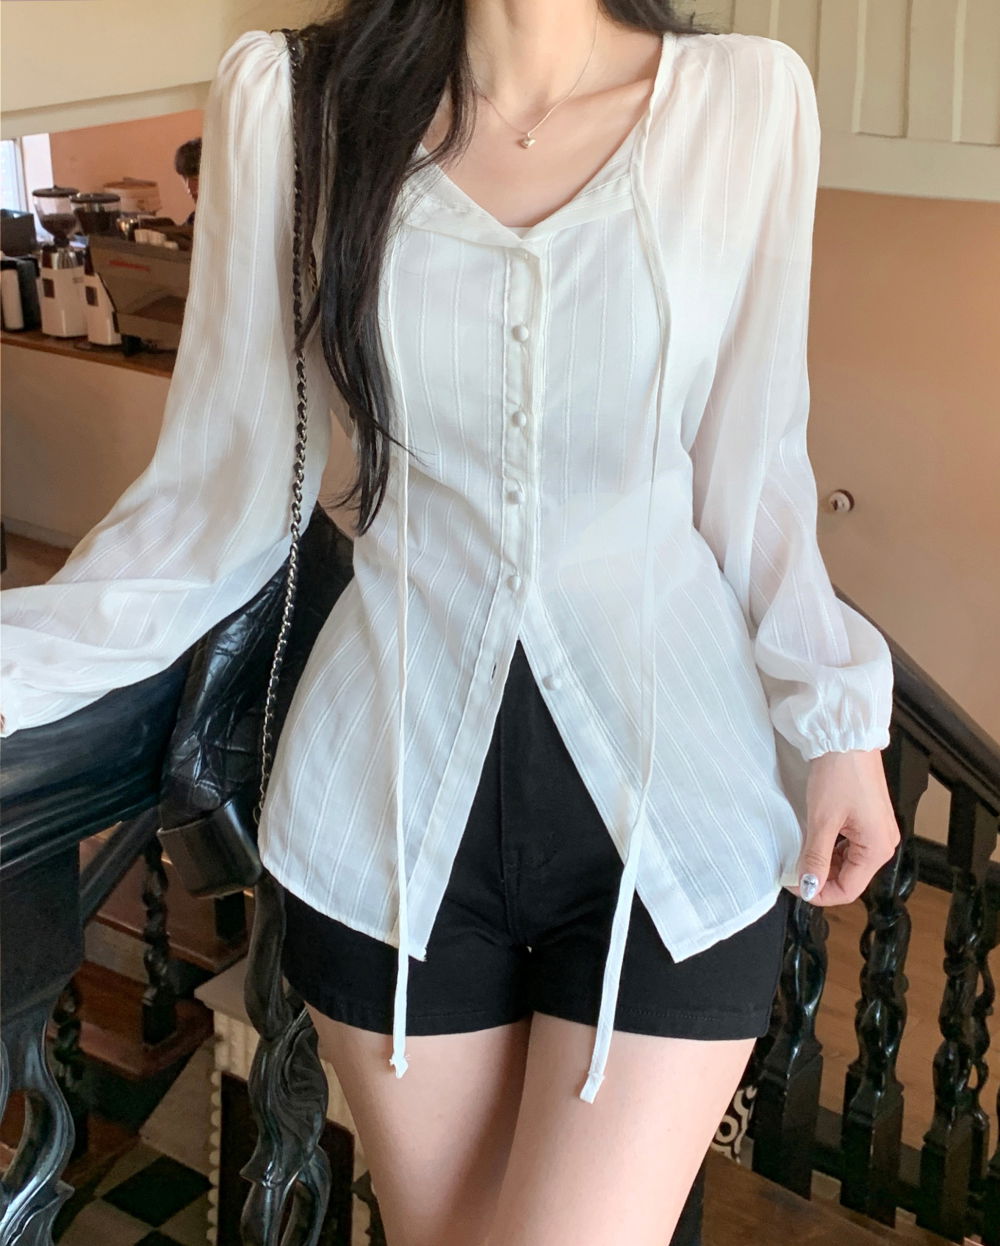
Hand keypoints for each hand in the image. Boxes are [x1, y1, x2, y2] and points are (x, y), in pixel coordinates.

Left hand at [791, 748, 899, 905]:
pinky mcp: (869, 820)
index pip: (848, 890)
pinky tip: (814, 840)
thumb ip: (816, 858)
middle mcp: (883, 843)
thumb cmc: (840, 774)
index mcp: (878, 848)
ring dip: (824, 863)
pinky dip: (831, 848)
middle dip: (821, 877)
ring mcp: (877, 831)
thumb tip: (809, 886)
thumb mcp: (823, 820)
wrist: (847, 738)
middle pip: (850, 878)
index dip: (818, 892)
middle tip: (793, 869)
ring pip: (848, 863)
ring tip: (801, 853)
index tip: (793, 885)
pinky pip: (850, 846)